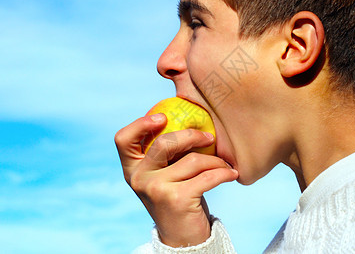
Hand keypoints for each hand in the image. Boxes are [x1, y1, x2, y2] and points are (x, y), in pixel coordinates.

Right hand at [115, 113, 237, 246]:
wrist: (182, 238)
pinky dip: (223, 173)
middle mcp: (139, 179)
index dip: (140, 124)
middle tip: (209, 137)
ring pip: (193, 160)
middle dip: (192, 136)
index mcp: (133, 169)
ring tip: (224, 164)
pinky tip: (231, 174)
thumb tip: (189, 120)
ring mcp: (156, 189)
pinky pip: (207, 176)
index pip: (123, 140)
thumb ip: (165, 154)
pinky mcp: (176, 199)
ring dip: (215, 160)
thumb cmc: (176, 198)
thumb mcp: (163, 175)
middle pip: (165, 143)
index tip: (162, 117)